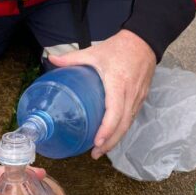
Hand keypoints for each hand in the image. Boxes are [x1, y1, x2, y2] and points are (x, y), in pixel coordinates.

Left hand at [48, 30, 155, 158]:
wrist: (144, 41)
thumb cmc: (119, 48)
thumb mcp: (94, 52)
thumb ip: (72, 58)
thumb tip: (51, 60)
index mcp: (118, 83)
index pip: (115, 112)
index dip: (107, 130)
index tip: (97, 142)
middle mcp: (130, 94)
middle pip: (123, 125)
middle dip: (110, 142)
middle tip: (95, 153)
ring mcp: (138, 97)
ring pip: (129, 123)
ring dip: (116, 138)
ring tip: (101, 149)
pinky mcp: (141, 98)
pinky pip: (132, 117)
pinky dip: (122, 129)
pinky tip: (112, 135)